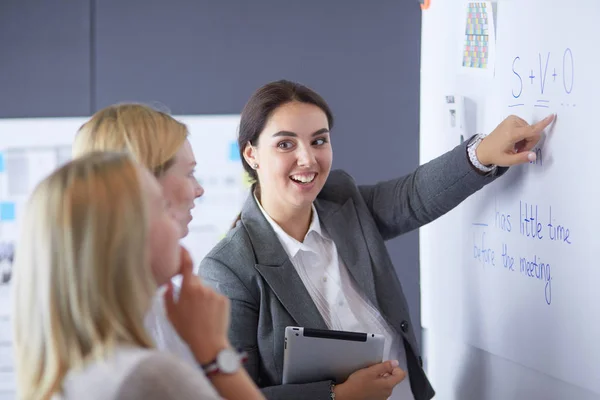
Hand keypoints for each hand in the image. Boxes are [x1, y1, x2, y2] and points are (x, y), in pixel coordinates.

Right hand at [164, 246, 230, 364]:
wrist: (209, 343)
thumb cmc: (187, 330)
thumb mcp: (171, 314)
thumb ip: (167, 295)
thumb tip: (167, 283)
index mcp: (188, 289)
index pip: (187, 265)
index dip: (184, 254)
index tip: (182, 248)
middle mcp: (203, 287)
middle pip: (196, 280)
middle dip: (191, 287)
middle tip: (188, 304)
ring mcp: (215, 293)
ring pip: (205, 289)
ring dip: (202, 296)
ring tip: (200, 314)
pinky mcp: (224, 299)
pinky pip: (215, 296)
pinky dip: (211, 302)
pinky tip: (209, 315)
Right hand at [333, 360, 405, 399]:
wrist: (348, 395)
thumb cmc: (358, 384)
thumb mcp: (371, 370)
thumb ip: (385, 366)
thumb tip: (395, 363)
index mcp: (388, 385)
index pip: (401, 374)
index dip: (395, 367)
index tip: (387, 365)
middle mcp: (388, 392)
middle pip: (393, 379)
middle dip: (386, 372)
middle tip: (375, 370)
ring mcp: (382, 397)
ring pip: (386, 384)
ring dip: (380, 378)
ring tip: (369, 376)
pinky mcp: (377, 398)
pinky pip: (380, 389)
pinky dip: (376, 384)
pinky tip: (367, 383)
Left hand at [476, 114, 554, 166]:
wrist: (483, 149)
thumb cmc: (495, 155)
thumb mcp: (508, 160)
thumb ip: (522, 158)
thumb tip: (533, 156)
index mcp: (511, 133)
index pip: (531, 129)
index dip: (543, 124)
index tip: (552, 116)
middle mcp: (512, 123)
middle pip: (533, 132)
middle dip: (529, 142)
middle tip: (518, 150)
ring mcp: (512, 119)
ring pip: (530, 130)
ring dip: (525, 139)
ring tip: (515, 146)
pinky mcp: (512, 118)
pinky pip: (525, 126)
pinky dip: (522, 134)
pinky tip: (514, 140)